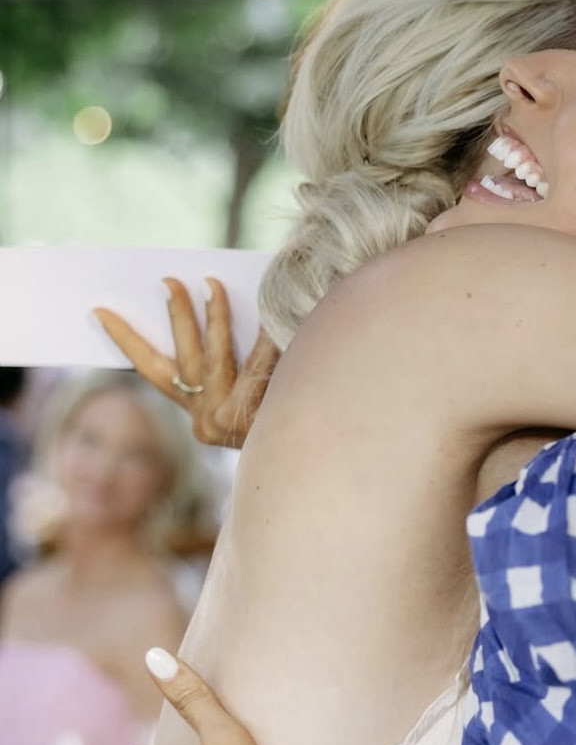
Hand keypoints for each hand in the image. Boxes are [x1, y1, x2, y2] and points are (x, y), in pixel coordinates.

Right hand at [95, 278, 279, 448]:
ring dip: (213, 316)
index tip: (100, 310)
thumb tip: (212, 307)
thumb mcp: (243, 401)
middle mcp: (207, 419)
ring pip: (216, 357)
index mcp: (197, 416)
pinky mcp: (256, 413)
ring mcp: (229, 419)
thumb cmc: (277, 424)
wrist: (307, 463)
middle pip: (185, 358)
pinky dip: (265, 338)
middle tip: (169, 281)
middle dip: (176, 316)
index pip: (152, 372)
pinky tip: (269, 313)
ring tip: (212, 284)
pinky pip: (260, 365)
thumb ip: (224, 368)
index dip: (126, 340)